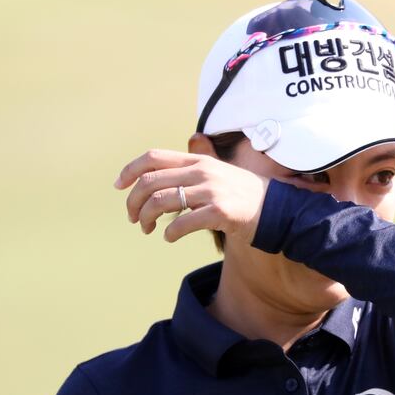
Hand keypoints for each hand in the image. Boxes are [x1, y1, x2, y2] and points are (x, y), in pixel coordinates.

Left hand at [113, 149, 269, 243]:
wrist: (275, 209)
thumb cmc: (241, 193)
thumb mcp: (217, 171)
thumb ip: (193, 165)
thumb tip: (167, 162)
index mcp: (197, 159)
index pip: (153, 157)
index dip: (130, 171)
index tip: (119, 186)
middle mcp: (202, 171)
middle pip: (150, 182)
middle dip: (133, 202)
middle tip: (133, 218)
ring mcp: (211, 191)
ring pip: (161, 202)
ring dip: (146, 219)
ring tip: (147, 229)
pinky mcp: (219, 212)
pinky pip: (182, 223)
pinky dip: (169, 233)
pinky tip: (169, 237)